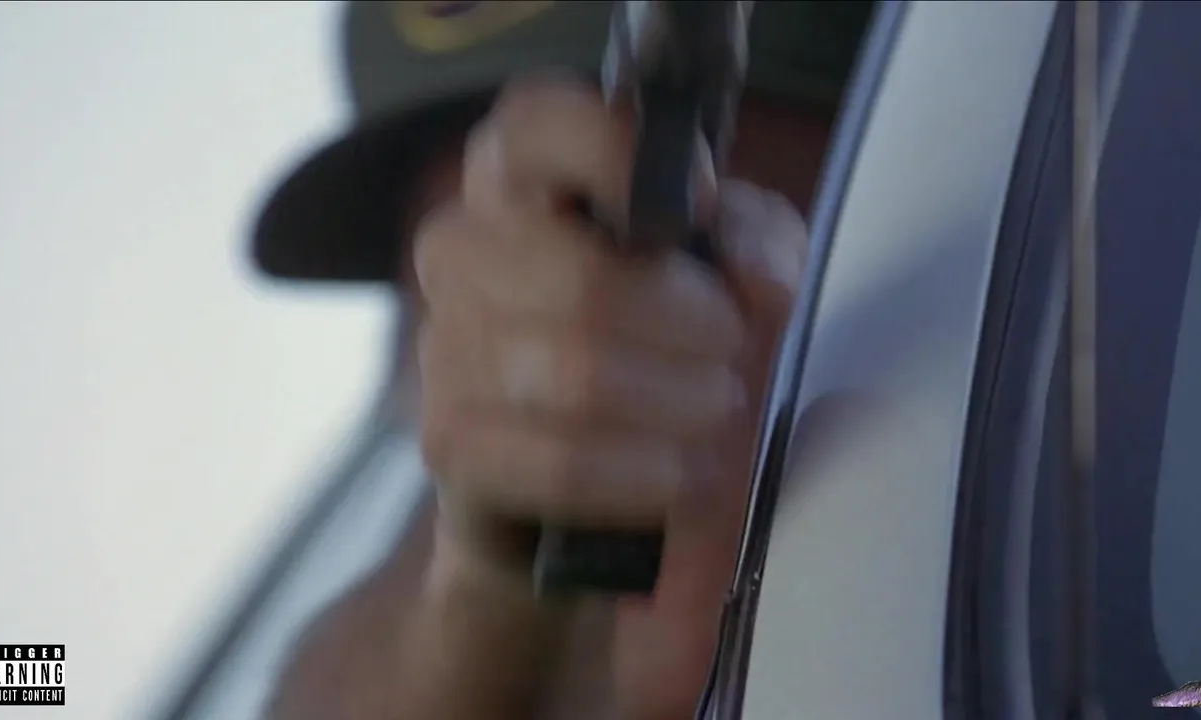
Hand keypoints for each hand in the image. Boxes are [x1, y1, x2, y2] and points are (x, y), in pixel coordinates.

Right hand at [413, 75, 807, 716]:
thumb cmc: (667, 354)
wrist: (600, 489)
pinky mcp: (450, 442)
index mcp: (522, 181)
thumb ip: (756, 246)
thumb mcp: (737, 277)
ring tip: (716, 409)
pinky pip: (559, 461)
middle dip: (688, 324)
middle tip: (732, 348)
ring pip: (574, 373)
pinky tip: (681, 472)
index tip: (697, 202)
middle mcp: (463, 251)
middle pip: (579, 276)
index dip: (613, 152)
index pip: (535, 123)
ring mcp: (444, 348)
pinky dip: (642, 472)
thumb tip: (751, 271)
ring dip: (676, 401)